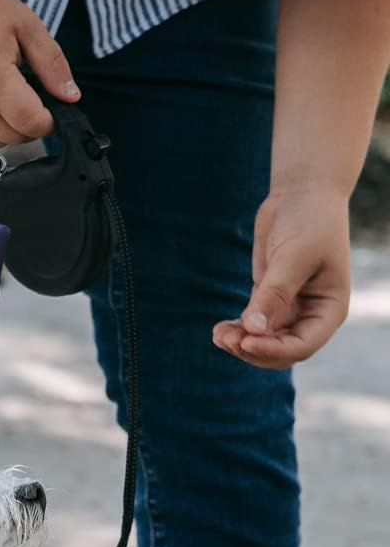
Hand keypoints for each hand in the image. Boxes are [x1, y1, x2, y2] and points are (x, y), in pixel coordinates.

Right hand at [0, 0, 79, 151]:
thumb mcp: (27, 26)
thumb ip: (52, 64)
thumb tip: (71, 98)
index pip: (31, 122)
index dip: (49, 121)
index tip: (52, 109)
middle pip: (12, 137)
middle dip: (29, 125)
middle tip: (29, 99)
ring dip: (6, 131)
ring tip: (6, 102)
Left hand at [213, 186, 350, 368]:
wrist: (300, 195)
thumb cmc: (308, 222)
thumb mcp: (293, 258)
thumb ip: (274, 294)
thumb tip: (253, 329)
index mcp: (329, 309)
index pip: (302, 346)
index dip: (274, 350)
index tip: (246, 340)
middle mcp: (310, 315)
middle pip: (280, 351)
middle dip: (252, 349)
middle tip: (226, 339)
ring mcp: (288, 309)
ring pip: (263, 341)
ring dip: (240, 343)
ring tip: (218, 334)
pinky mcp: (268, 299)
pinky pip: (252, 326)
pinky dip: (236, 331)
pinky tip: (219, 328)